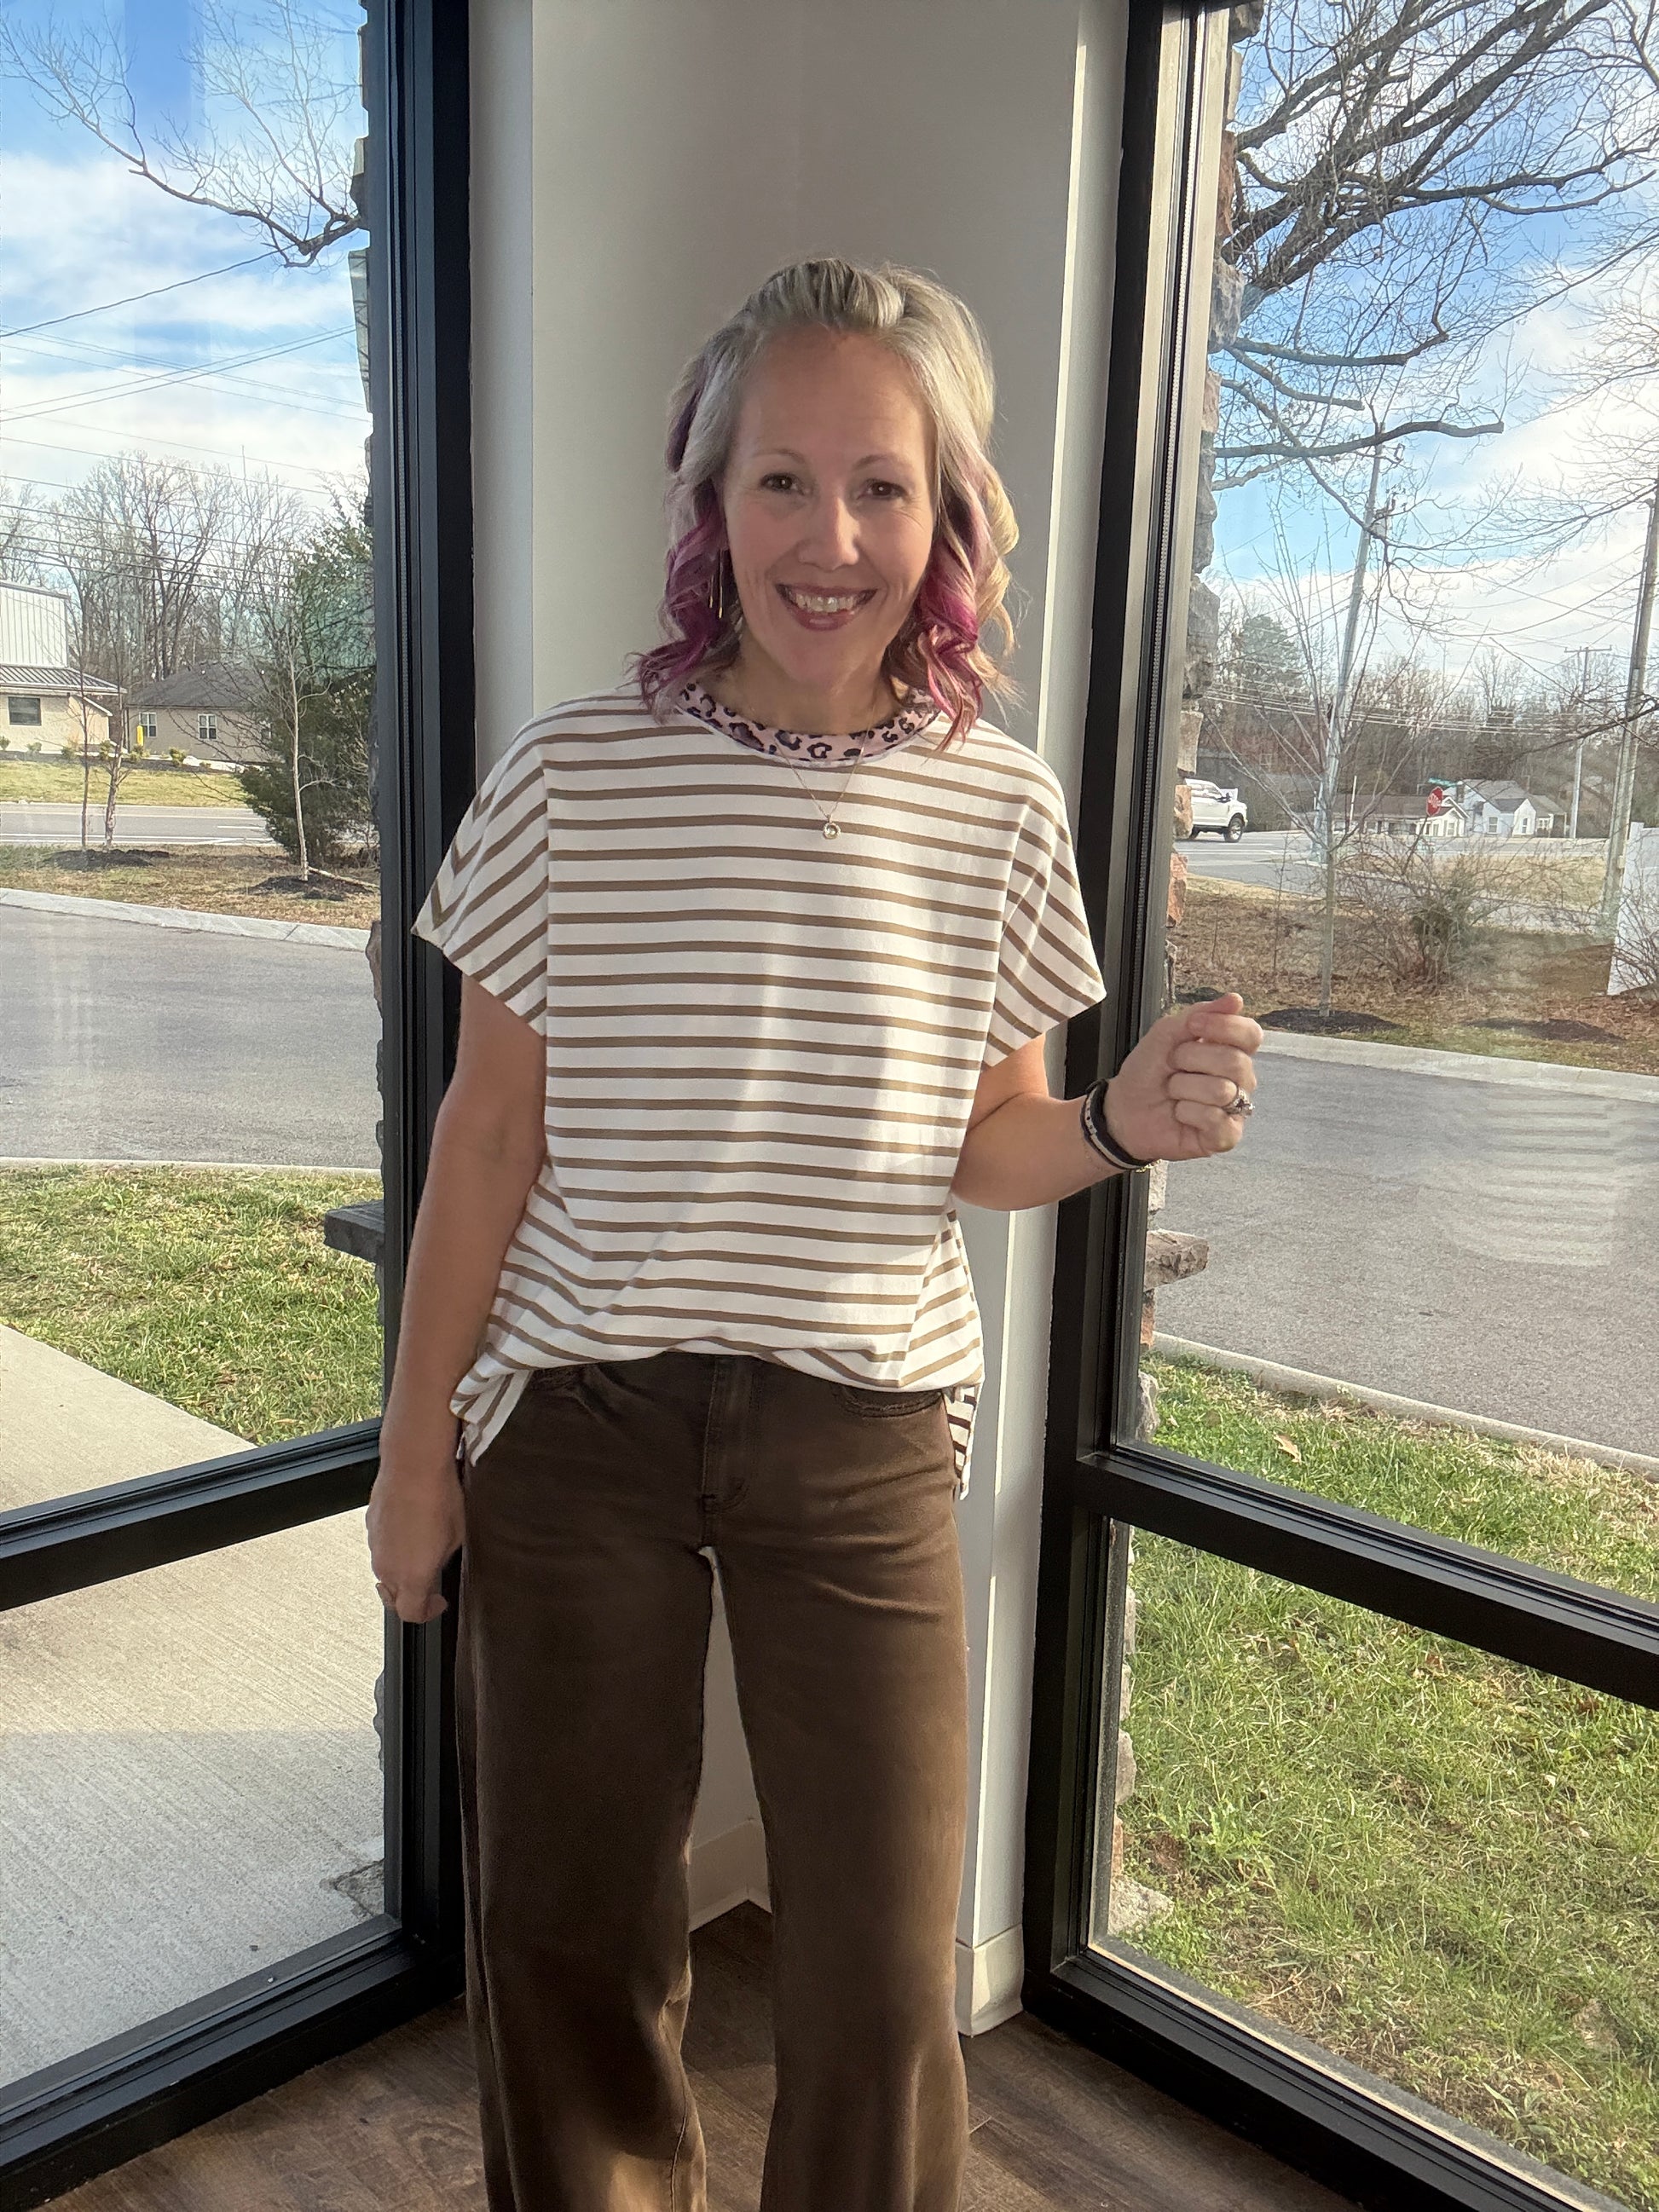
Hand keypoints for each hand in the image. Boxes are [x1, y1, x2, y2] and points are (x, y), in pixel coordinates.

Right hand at [365, 1435, 465, 1623]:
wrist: (412, 1465)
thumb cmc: (438, 1498)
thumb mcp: (456, 1537)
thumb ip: (442, 1560)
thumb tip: (436, 1561)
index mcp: (411, 1577)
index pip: (412, 1614)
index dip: (428, 1613)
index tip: (439, 1603)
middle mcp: (387, 1568)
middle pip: (395, 1597)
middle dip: (412, 1594)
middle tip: (430, 1582)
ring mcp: (374, 1547)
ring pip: (386, 1571)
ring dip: (402, 1569)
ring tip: (422, 1549)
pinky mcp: (369, 1527)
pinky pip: (381, 1547)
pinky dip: (394, 1546)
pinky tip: (410, 1527)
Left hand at [1104, 990, 1261, 1163]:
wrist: (1123, 1109)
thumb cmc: (1147, 1072)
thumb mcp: (1165, 1034)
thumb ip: (1199, 1015)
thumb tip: (1235, 1000)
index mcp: (1231, 1050)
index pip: (1251, 1034)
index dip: (1223, 1028)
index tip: (1193, 1028)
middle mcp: (1240, 1079)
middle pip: (1235, 1061)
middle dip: (1191, 1059)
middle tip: (1172, 1066)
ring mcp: (1235, 1109)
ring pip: (1221, 1091)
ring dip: (1183, 1088)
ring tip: (1173, 1092)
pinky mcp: (1225, 1136)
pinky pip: (1216, 1119)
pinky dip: (1187, 1112)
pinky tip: (1179, 1113)